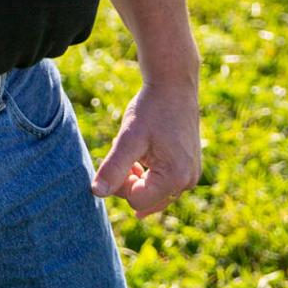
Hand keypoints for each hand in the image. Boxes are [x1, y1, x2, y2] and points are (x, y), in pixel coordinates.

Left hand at [91, 79, 200, 217]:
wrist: (173, 86)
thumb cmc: (151, 109)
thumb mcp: (128, 138)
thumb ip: (113, 167)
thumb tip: (97, 193)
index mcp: (175, 177)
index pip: (136, 201)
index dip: (120, 183)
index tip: (116, 157)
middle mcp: (187, 182)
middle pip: (146, 201)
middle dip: (130, 181)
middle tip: (126, 153)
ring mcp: (190, 176)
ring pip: (153, 193)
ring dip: (138, 177)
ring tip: (135, 152)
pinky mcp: (189, 169)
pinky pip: (163, 184)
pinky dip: (149, 174)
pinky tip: (143, 154)